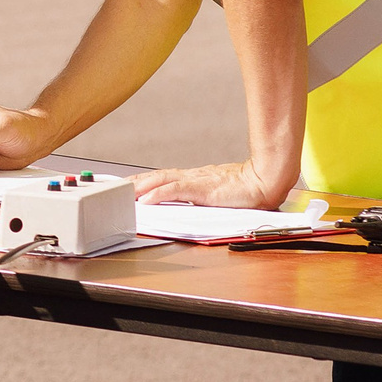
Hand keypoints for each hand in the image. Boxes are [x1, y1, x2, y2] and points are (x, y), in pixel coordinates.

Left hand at [133, 161, 284, 209]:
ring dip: (141, 187)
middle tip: (115, 187)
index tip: (127, 185)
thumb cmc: (247, 190)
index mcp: (196, 179)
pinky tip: (147, 199)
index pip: (164, 177)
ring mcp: (197, 181)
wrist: (266, 181)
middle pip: (157, 177)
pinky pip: (176, 190)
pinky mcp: (203, 189)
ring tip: (124, 192)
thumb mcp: (218, 194)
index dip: (144, 181)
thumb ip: (203, 197)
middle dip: (135, 182)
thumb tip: (188, 205)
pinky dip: (159, 194)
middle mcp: (193, 177)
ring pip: (162, 181)